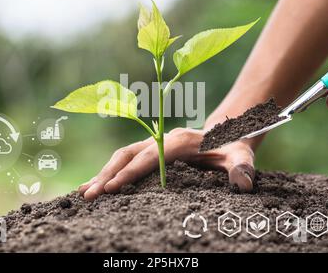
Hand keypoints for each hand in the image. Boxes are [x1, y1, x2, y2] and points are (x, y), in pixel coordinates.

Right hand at [78, 128, 254, 200]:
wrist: (226, 132)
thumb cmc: (233, 146)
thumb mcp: (242, 155)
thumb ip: (243, 167)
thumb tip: (244, 184)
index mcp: (180, 140)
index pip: (151, 157)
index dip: (131, 172)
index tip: (111, 188)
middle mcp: (162, 138)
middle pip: (129, 154)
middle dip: (108, 174)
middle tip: (90, 195)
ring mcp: (154, 143)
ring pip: (122, 155)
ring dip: (103, 173)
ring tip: (84, 192)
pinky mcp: (150, 150)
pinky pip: (125, 159)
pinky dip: (108, 171)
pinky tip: (94, 184)